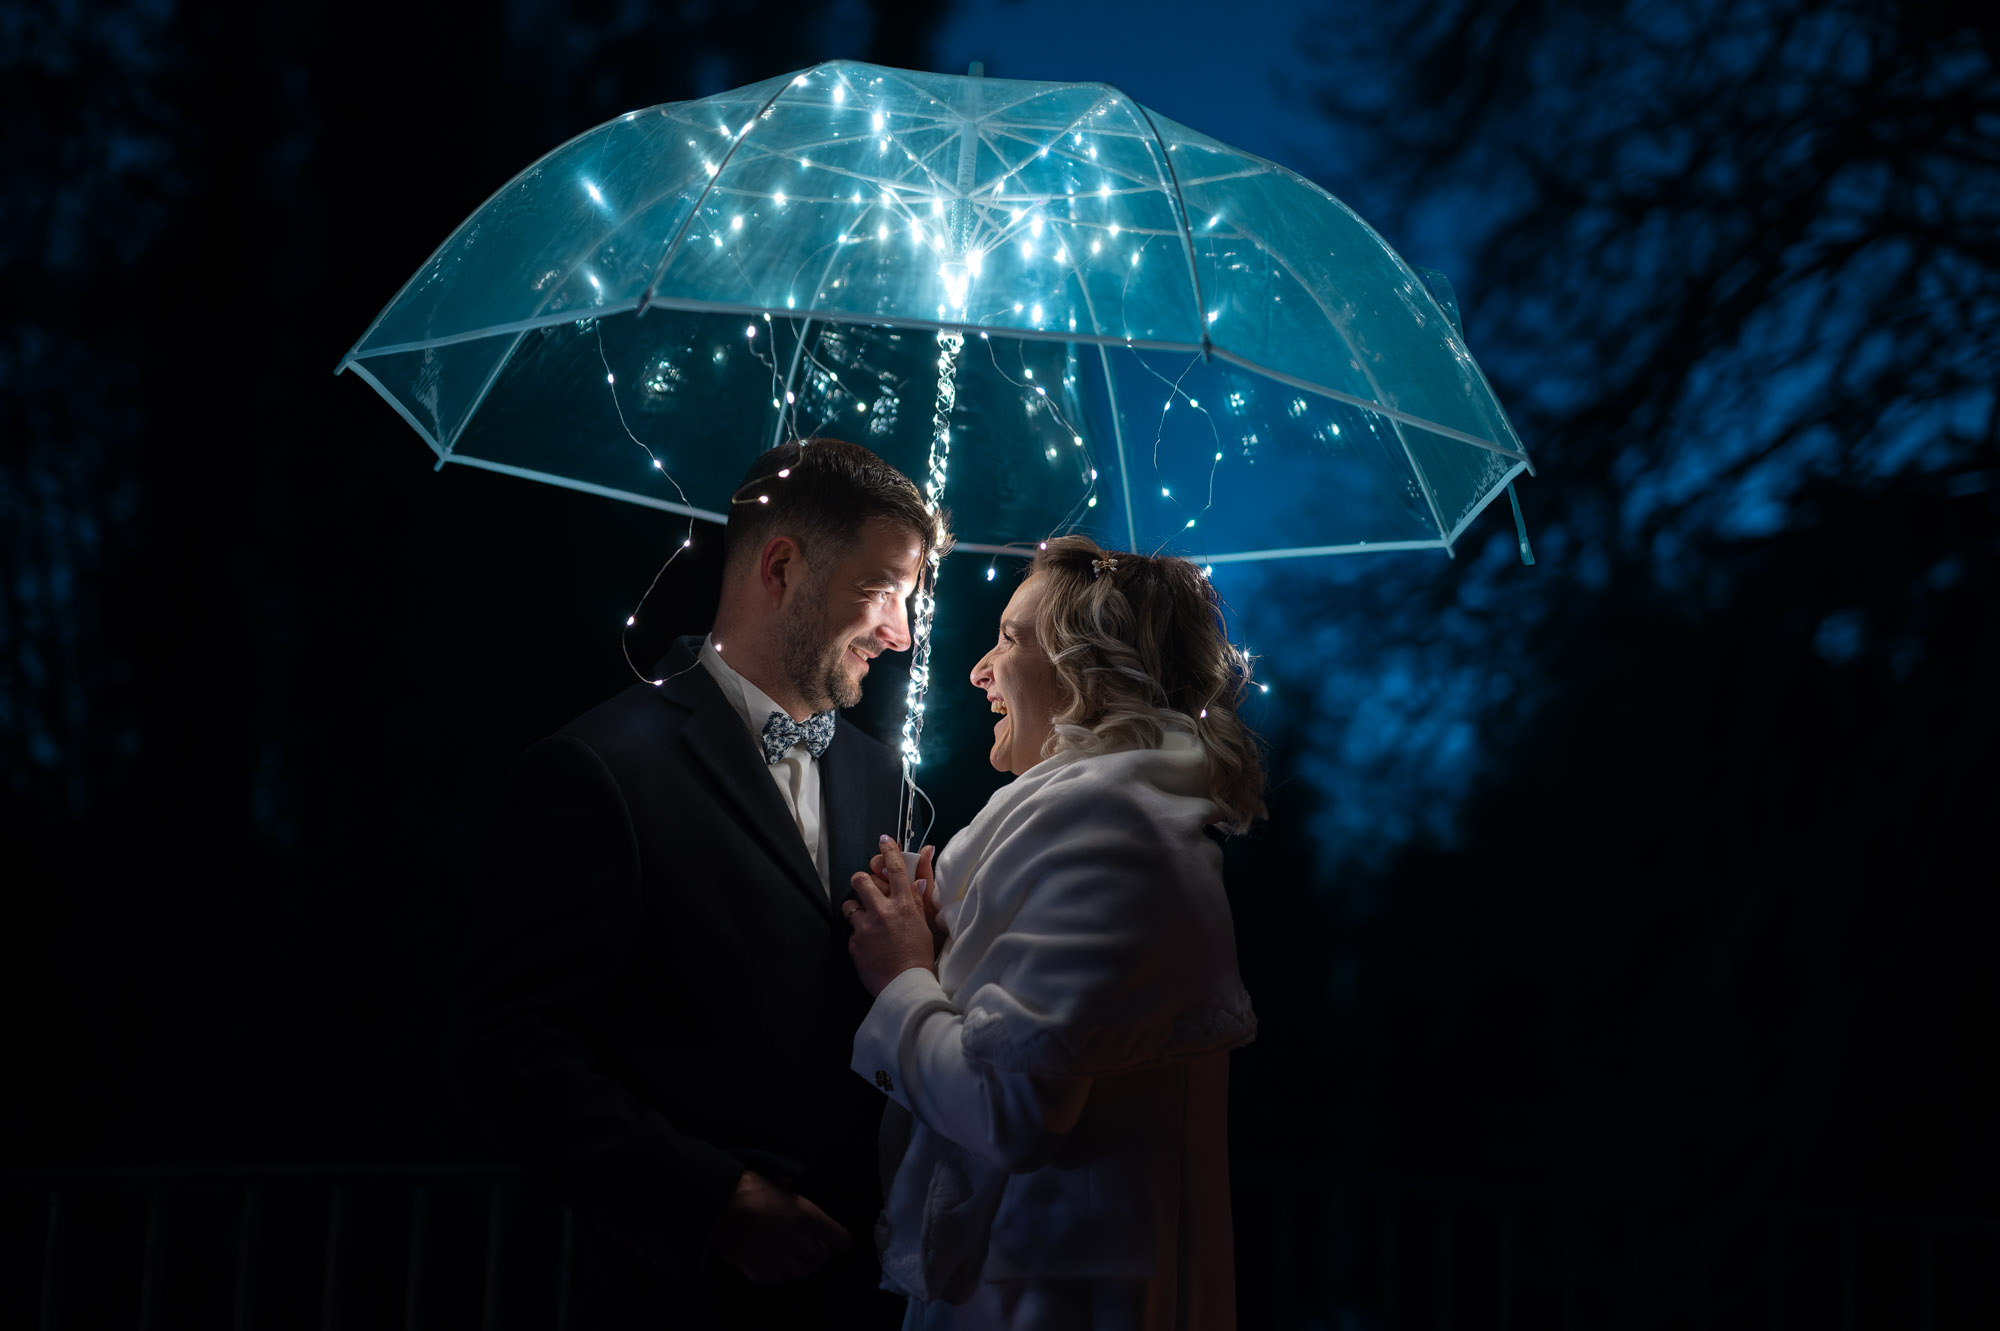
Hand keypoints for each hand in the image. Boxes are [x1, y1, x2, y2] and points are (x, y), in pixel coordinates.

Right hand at [711, 1170, 850, 1285]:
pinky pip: (780, 1280)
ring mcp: (780, 1261)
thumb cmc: (747, 1188)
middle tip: (817, 1248)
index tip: (842, 1243)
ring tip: (799, 1259)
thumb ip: (790, 1188)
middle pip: (823, 1258)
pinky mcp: (762, 1273)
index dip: (841, 1240)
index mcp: (808, 1218)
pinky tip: (778, 1266)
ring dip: (804, 1266)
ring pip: (804, 1273)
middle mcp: (799, 1243)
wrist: (717, 1207)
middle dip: (822, 1252)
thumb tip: (790, 1183)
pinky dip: (781, 1274)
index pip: (839, 1238)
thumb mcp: (776, 1180)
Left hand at [846, 835, 938, 996]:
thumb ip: (916, 902)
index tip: (884, 841)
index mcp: (904, 905)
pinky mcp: (854, 943)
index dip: (889, 851)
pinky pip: (851, 931)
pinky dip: (858, 935)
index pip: (895, 869)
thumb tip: (915, 883)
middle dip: (861, 880)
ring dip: (856, 909)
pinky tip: (869, 945)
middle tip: (864, 886)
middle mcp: (882, 912)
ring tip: (866, 921)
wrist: (905, 986)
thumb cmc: (918, 957)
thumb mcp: (923, 925)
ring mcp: (865, 928)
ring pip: (850, 905)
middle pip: (861, 880)